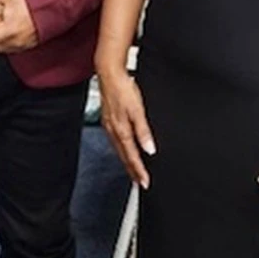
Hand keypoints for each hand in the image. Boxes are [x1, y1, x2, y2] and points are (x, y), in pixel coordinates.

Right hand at [98, 66, 155, 188]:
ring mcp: (109, 126)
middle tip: (139, 183)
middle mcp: (114, 131)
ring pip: (119, 150)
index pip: (132, 156)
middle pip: (124, 157)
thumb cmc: (122, 88)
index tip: (145, 182)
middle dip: (132, 171)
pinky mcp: (109, 121)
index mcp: (121, 130)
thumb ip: (143, 131)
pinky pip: (116, 142)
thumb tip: (150, 149)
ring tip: (134, 171)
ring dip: (127, 162)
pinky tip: (125, 150)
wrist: (109, 74)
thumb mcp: (137, 110)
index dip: (139, 171)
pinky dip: (122, 150)